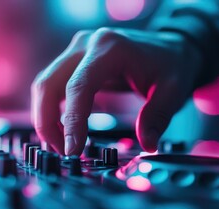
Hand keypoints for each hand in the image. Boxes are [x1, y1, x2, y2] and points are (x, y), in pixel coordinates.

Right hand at [32, 28, 202, 154]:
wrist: (169, 47)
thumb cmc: (171, 64)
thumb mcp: (173, 89)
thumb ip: (158, 116)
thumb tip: (146, 145)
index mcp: (110, 48)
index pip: (79, 86)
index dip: (71, 121)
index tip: (72, 151)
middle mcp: (87, 45)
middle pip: (48, 84)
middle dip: (47, 123)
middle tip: (63, 153)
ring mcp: (77, 51)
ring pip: (44, 85)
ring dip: (45, 118)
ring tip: (61, 146)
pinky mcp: (74, 61)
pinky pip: (52, 85)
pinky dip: (51, 110)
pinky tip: (63, 131)